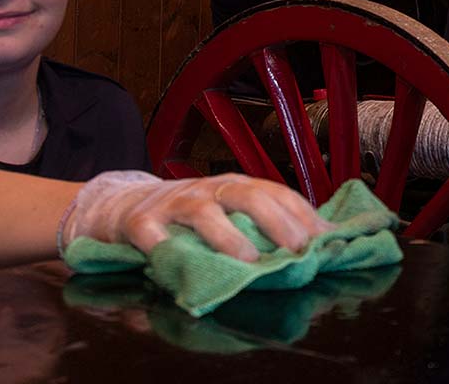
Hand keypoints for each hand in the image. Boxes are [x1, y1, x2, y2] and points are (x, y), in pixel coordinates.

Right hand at [62, 171, 330, 262]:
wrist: (122, 205)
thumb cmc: (187, 215)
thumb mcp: (226, 213)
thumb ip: (263, 226)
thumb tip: (321, 244)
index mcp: (236, 187)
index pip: (277, 193)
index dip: (304, 214)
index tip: (327, 239)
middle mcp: (210, 190)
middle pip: (249, 195)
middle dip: (277, 221)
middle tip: (297, 249)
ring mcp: (174, 204)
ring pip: (205, 213)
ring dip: (229, 236)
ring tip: (248, 260)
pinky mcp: (139, 222)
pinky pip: (151, 233)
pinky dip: (164, 246)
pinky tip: (178, 262)